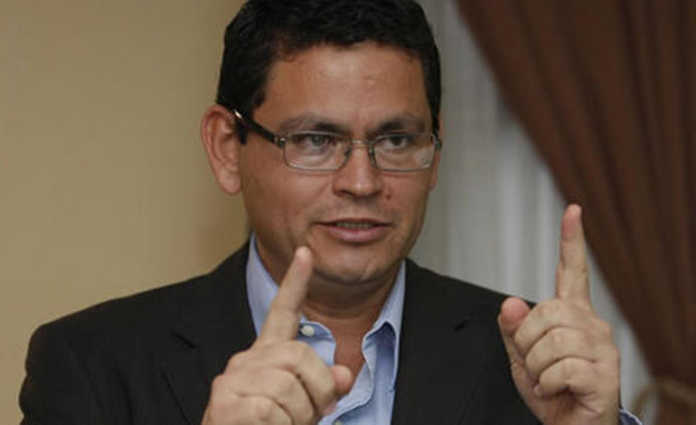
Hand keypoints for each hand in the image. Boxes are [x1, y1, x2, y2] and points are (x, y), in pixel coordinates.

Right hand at [201, 247, 353, 424]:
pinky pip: (269, 411)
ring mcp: (231, 381)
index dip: (295, 283)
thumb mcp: (304, 408)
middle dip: (318, 390)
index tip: (306, 253)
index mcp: (266, 357)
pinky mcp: (223, 404)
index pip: (282, 313)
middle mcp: (245, 361)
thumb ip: (323, 386)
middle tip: (309, 417)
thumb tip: (343, 376)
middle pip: (299, 355)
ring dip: (298, 417)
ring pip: (287, 387)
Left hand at [498, 205, 619, 424]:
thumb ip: (513, 330)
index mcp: (571, 316)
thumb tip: (510, 302)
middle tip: (534, 364)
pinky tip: (557, 390)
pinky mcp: (606, 374)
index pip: (572, 271)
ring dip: (536, 366)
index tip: (573, 211)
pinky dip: (546, 383)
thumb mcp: (521, 358)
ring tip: (548, 379)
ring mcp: (602, 349)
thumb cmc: (550, 392)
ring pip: (552, 340)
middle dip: (526, 341)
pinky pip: (560, 367)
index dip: (571, 241)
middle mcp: (592, 325)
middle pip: (547, 311)